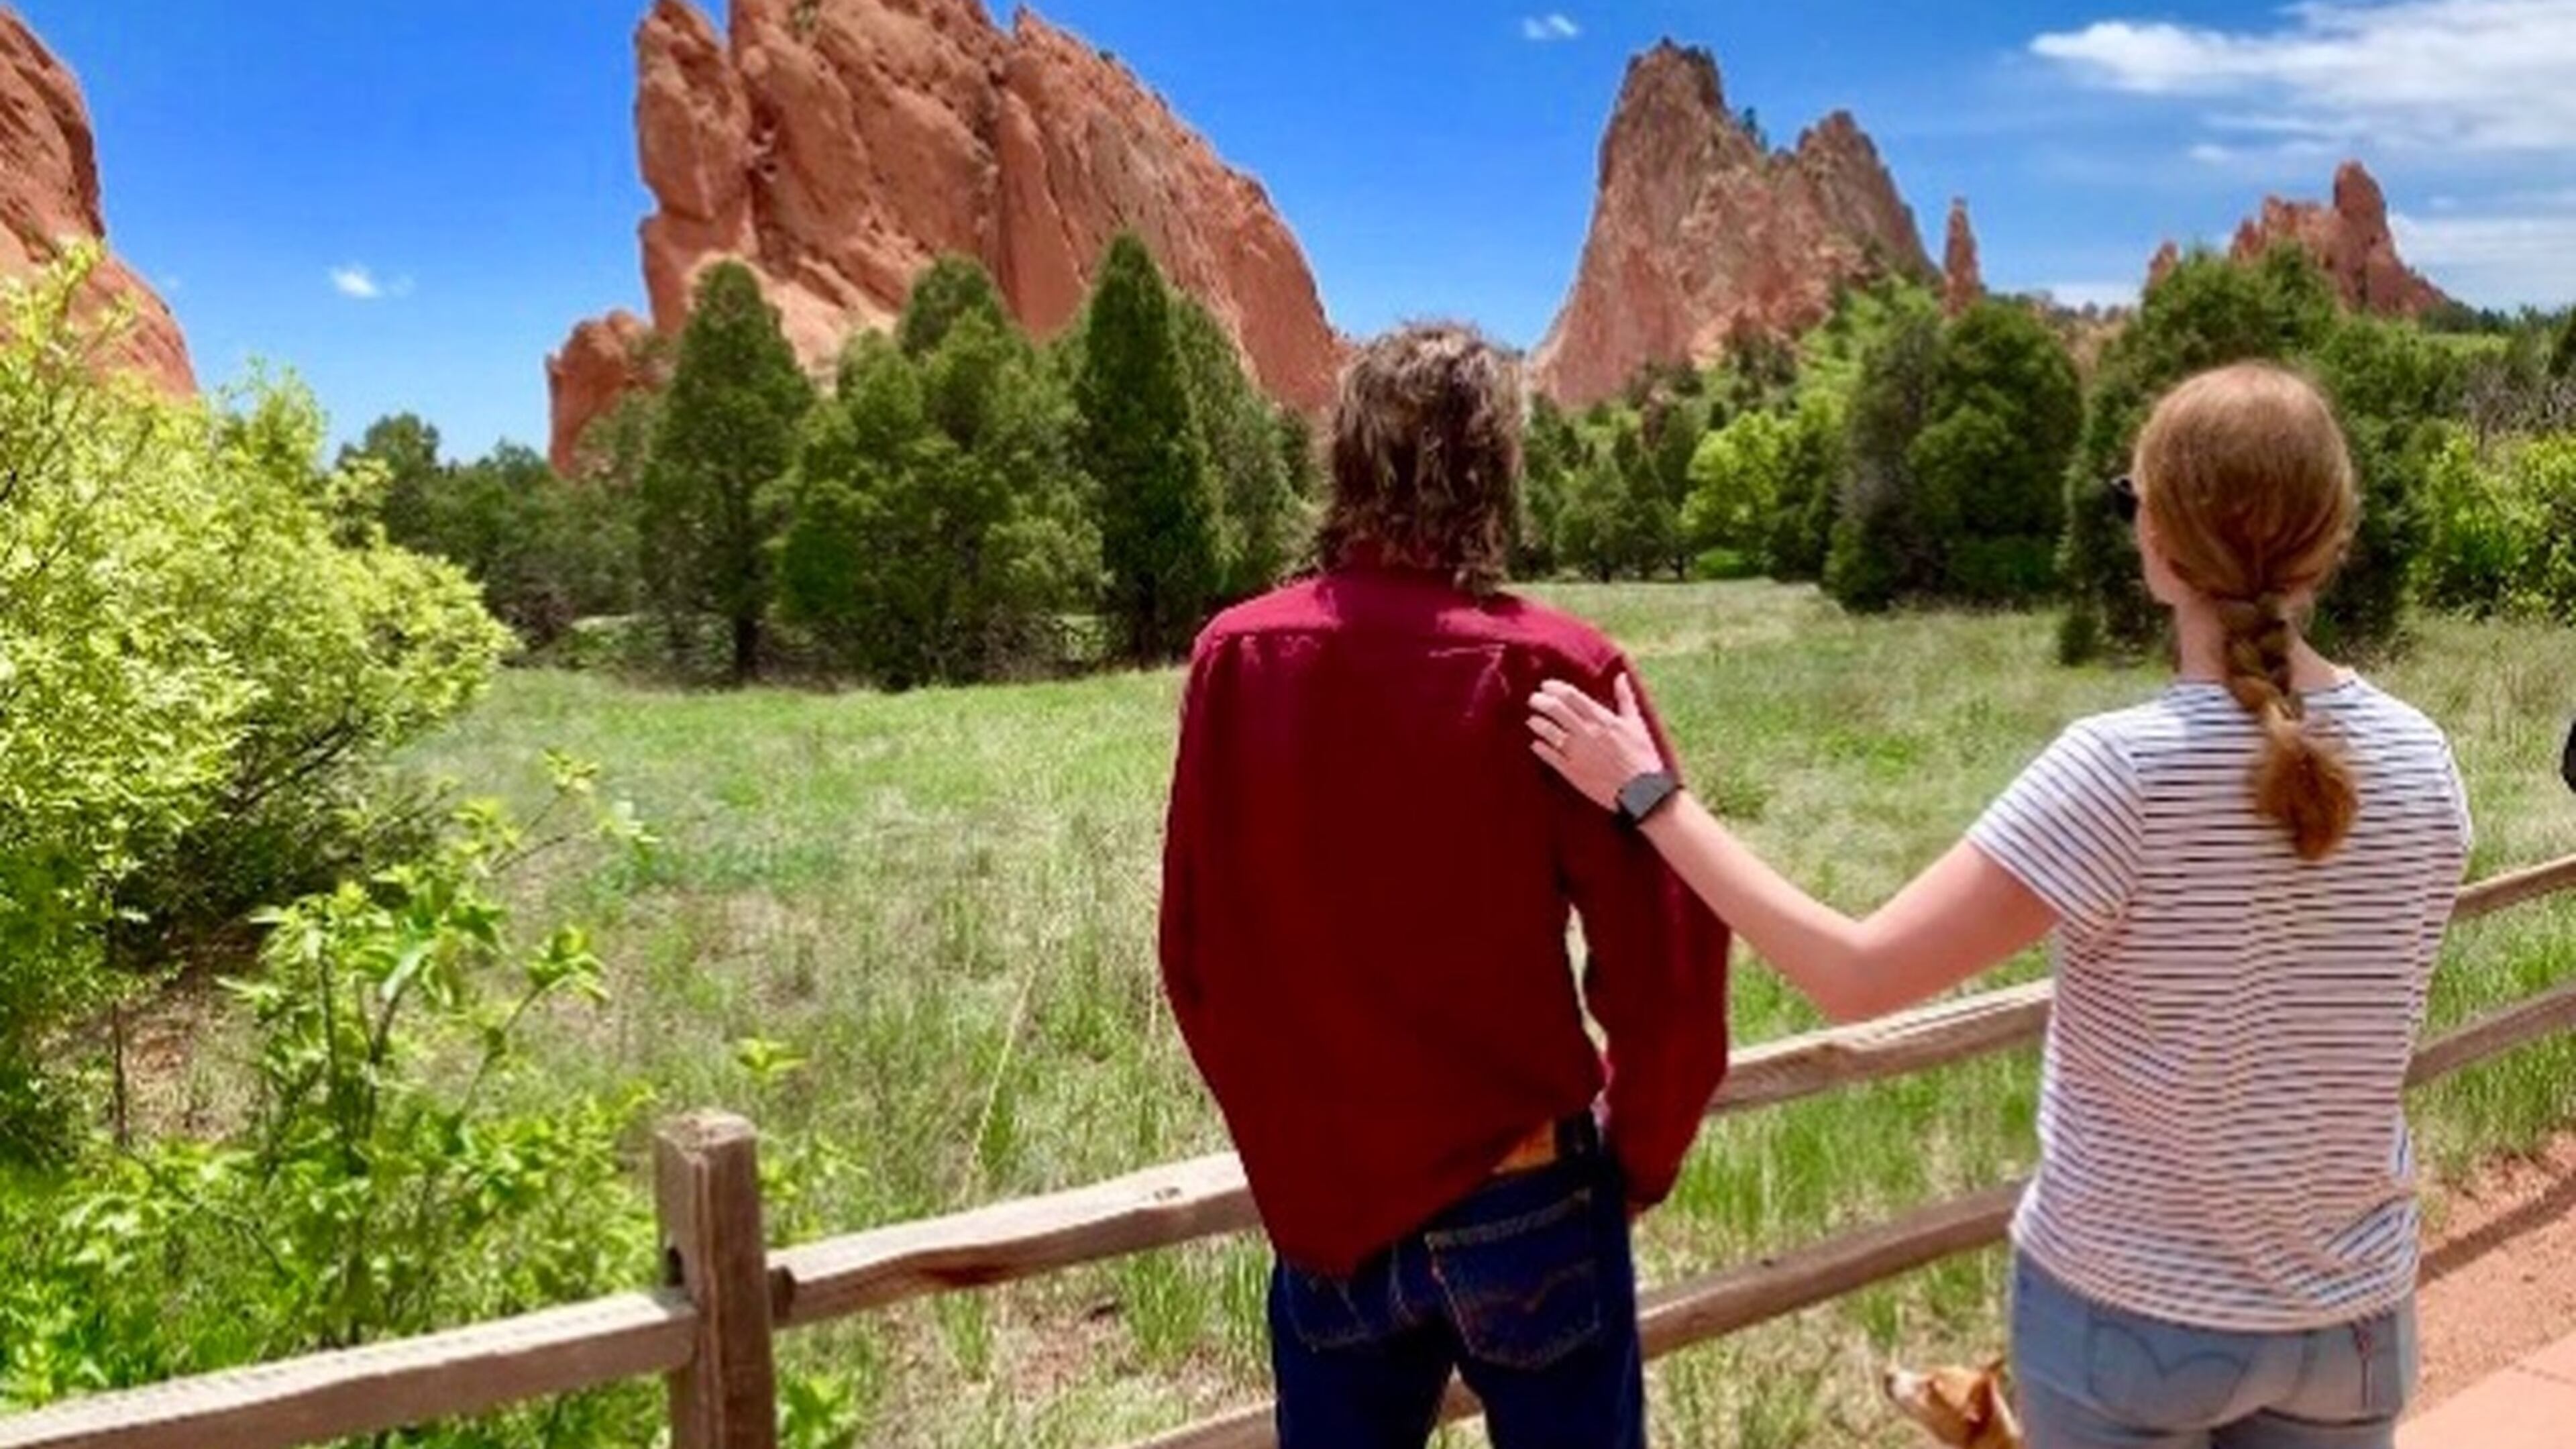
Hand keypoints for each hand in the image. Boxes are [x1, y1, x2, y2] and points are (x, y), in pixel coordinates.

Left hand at [1528, 675, 1664, 811]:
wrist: (1643, 792)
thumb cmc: (1642, 757)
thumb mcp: (1636, 724)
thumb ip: (1626, 698)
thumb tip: (1621, 675)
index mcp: (1603, 719)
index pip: (1572, 696)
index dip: (1554, 688)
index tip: (1546, 685)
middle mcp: (1587, 732)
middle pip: (1556, 709)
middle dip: (1540, 701)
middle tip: (1533, 699)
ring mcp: (1578, 752)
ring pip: (1549, 731)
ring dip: (1537, 723)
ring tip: (1532, 720)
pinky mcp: (1572, 771)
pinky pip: (1549, 756)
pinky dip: (1540, 748)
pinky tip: (1535, 744)